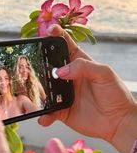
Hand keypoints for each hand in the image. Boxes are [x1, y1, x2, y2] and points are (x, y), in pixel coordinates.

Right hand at [38, 24, 136, 152]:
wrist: (118, 121)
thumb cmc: (116, 94)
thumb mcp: (104, 73)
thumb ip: (83, 67)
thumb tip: (60, 72)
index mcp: (79, 63)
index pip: (65, 45)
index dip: (56, 36)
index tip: (49, 30)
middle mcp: (69, 77)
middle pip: (49, 66)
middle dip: (40, 62)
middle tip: (34, 64)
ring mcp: (63, 94)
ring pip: (45, 89)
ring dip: (38, 91)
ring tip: (33, 95)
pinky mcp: (62, 111)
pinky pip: (48, 111)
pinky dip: (44, 115)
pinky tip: (43, 117)